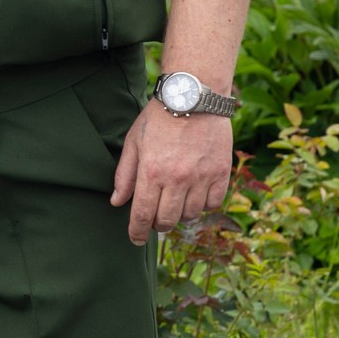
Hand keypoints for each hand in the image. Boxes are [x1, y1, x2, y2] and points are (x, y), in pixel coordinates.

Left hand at [111, 101, 232, 245]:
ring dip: (180, 214)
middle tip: (155, 217)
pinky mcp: (221, 174)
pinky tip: (195, 193)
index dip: (138, 232)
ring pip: (191, 215)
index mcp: (152, 172)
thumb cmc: (158, 118)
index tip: (135, 239)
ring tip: (175, 199)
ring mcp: (202, 178)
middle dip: (158, 224)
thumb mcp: (134, 142)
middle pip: (167, 220)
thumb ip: (125, 175)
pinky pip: (213, 204)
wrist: (193, 98)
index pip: (143, 214)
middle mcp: (177, 179)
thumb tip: (117, 202)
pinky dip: (203, 204)